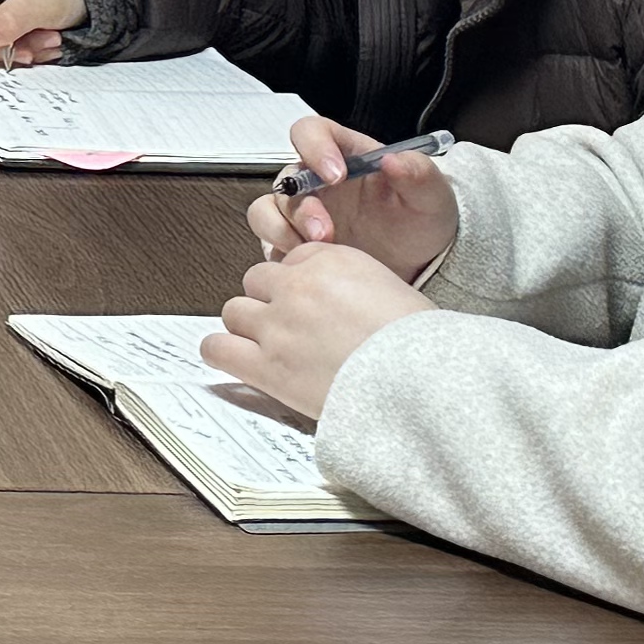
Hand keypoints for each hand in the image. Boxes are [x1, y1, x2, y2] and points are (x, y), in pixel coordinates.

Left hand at [201, 243, 429, 421]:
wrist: (425, 386)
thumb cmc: (424, 348)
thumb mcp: (395, 293)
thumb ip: (356, 285)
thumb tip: (342, 302)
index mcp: (333, 259)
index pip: (293, 257)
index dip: (301, 282)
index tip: (310, 302)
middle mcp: (299, 285)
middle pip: (258, 280)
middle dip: (271, 303)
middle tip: (292, 328)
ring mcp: (278, 324)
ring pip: (234, 311)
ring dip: (248, 327)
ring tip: (270, 348)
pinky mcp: (266, 365)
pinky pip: (217, 348)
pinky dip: (222, 353)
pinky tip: (236, 360)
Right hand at [249, 119, 461, 278]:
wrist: (422, 266)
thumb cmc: (422, 221)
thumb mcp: (432, 195)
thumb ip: (418, 173)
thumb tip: (392, 160)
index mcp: (343, 155)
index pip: (310, 131)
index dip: (313, 146)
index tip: (335, 174)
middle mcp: (315, 181)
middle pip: (286, 179)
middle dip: (301, 207)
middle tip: (324, 232)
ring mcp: (301, 214)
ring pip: (265, 210)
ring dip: (280, 229)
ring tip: (312, 251)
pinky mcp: (294, 245)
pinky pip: (269, 244)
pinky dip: (280, 253)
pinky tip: (306, 266)